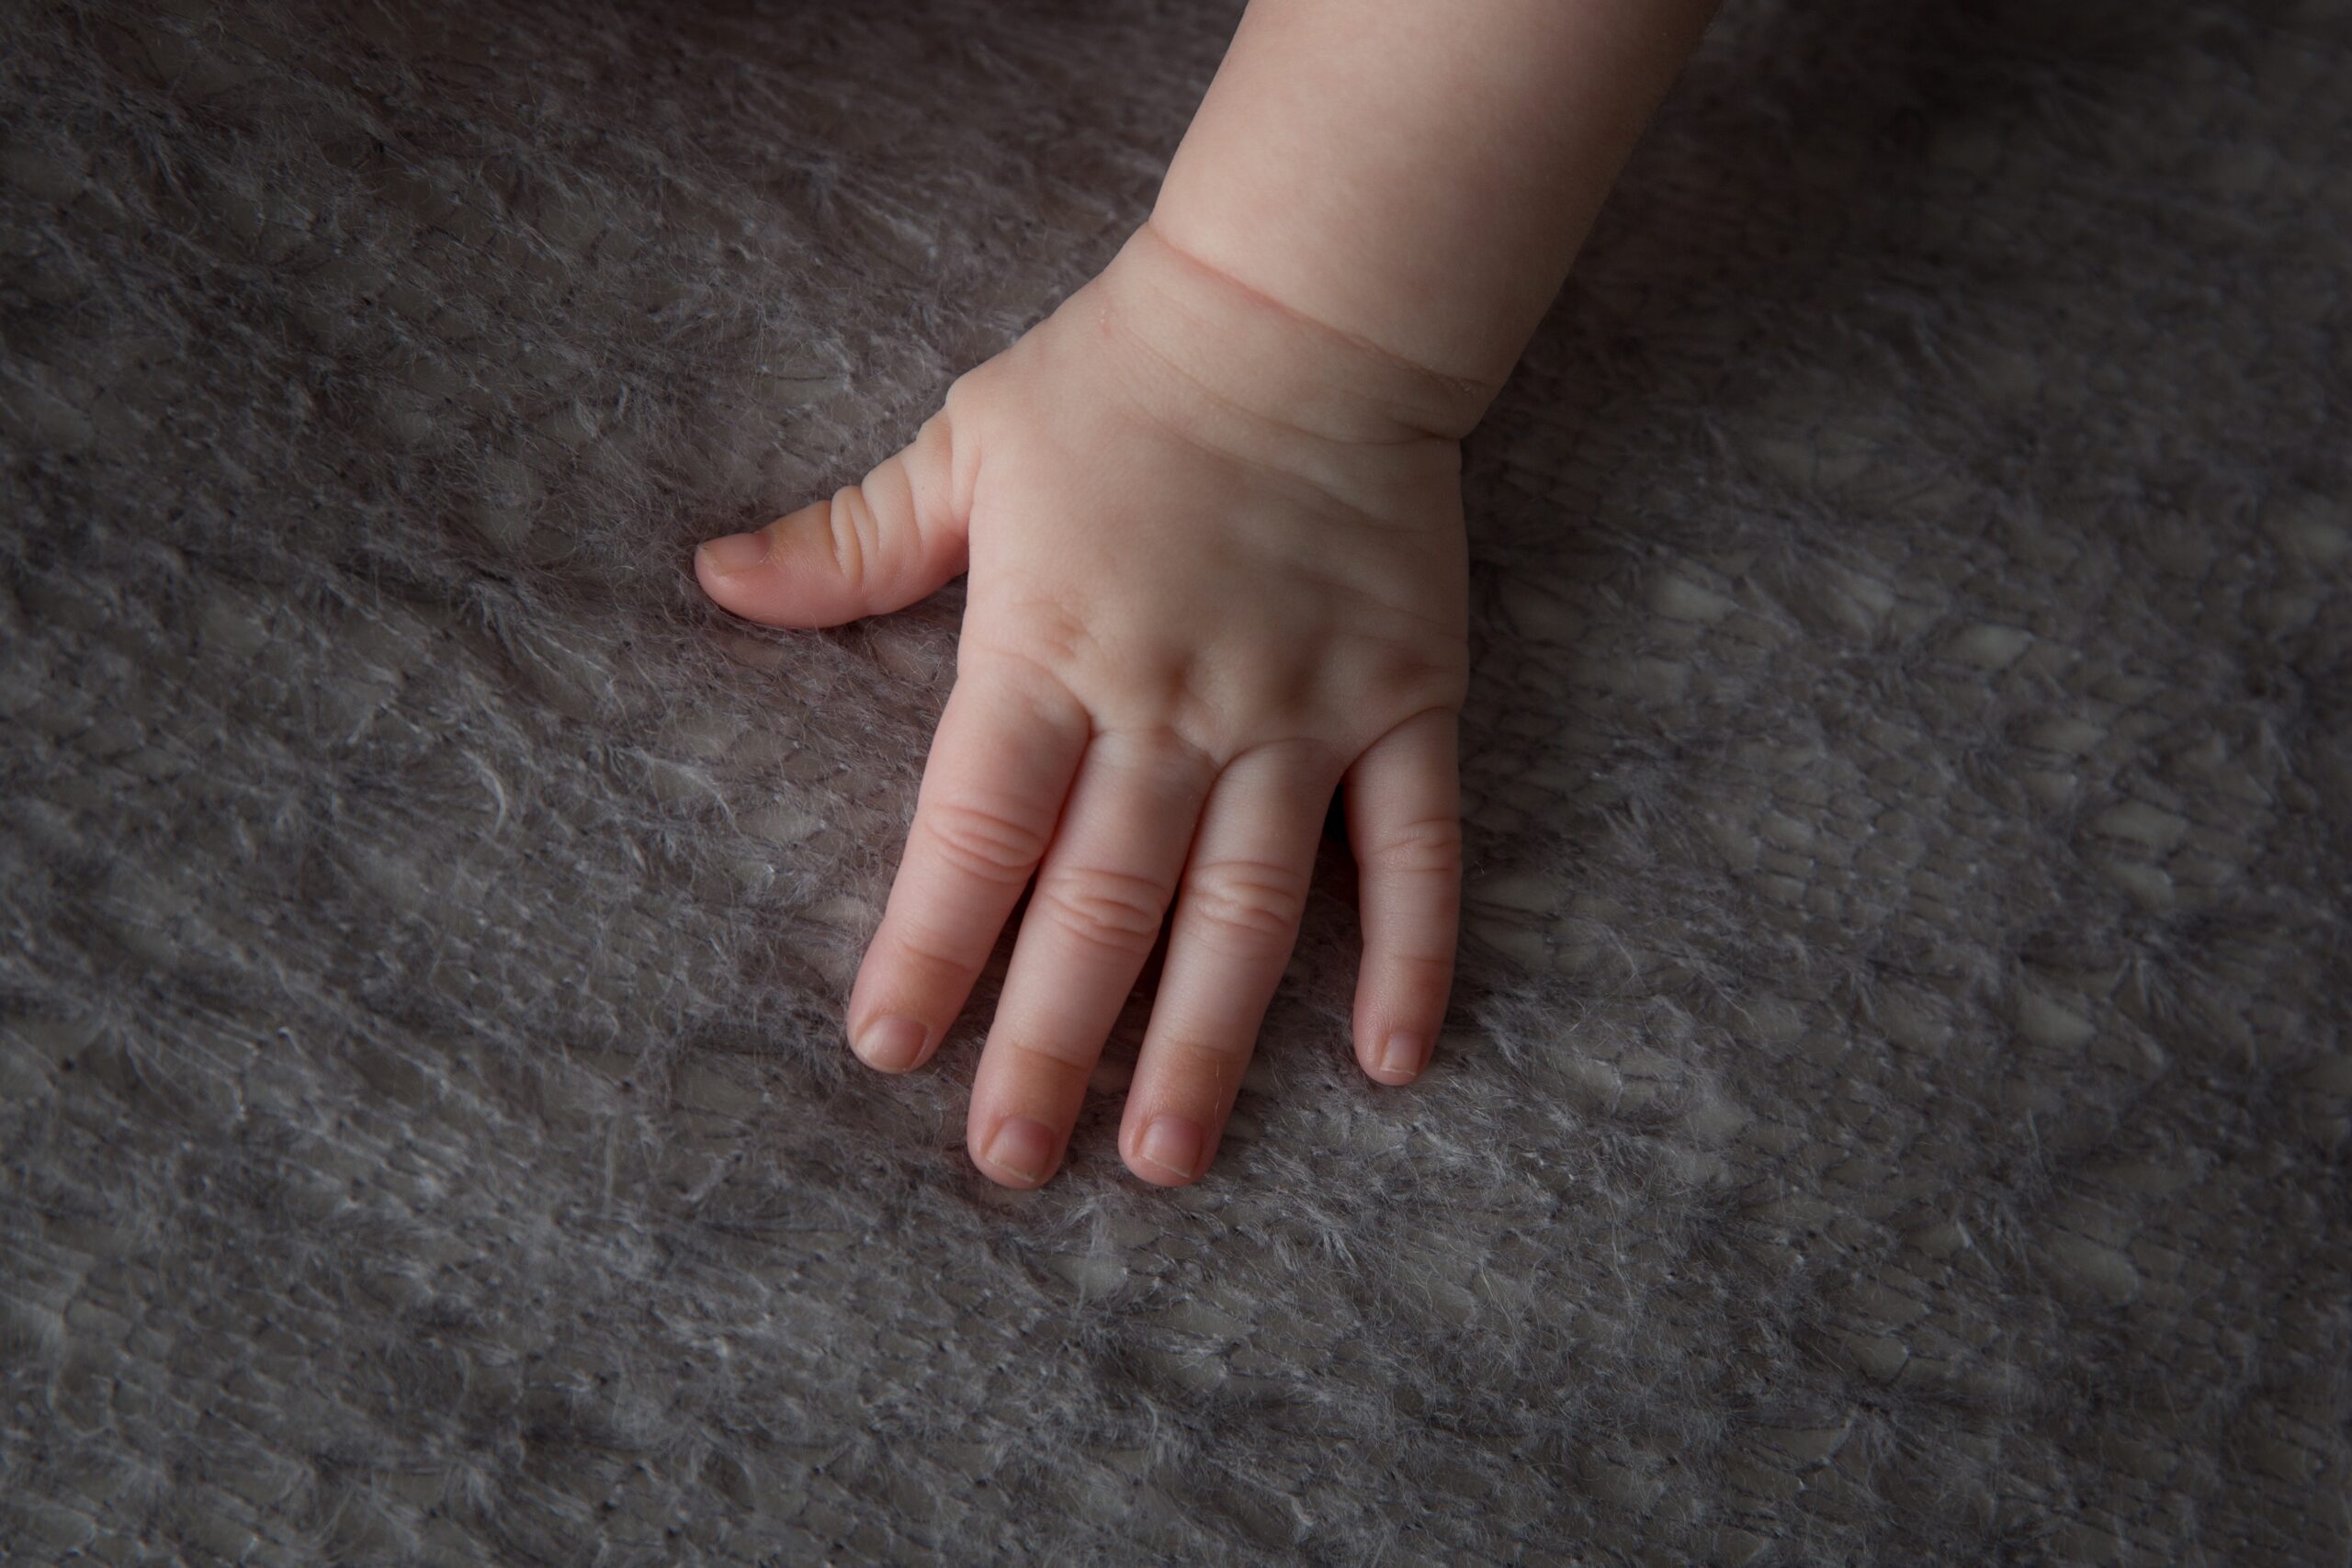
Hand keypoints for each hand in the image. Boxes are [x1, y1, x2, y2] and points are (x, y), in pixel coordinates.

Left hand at [695, 221, 1470, 1186]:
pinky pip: (1412, 848)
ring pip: (1247, 905)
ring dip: (1205, 1038)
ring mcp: (1298, 711)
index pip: (975, 827)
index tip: (888, 1048)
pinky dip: (1408, 951)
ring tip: (1165, 1157)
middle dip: (1049, 1038)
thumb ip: (849, 538)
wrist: (1310, 311)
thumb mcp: (965, 442)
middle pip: (1101, 899)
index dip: (929, 943)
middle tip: (1010, 1159)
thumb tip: (710, 579)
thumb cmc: (1119, 377)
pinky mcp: (1404, 703)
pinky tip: (1388, 1060)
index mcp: (1047, 644)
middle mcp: (1173, 700)